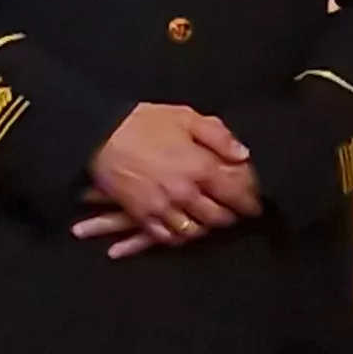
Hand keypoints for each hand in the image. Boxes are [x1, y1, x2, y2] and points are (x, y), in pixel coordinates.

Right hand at [79, 106, 261, 257]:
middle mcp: (184, 192)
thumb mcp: (185, 117)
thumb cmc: (142, 122)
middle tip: (233, 211)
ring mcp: (162, 206)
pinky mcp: (141, 214)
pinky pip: (166, 237)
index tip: (253, 203)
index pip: (236, 193)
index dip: (250, 201)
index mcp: (200, 167)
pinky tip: (182, 228)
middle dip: (229, 215)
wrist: (98, 134)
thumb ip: (218, 135)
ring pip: (194, 230)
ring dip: (204, 227)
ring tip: (207, 219)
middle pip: (218, 217)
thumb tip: (242, 155)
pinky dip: (178, 236)